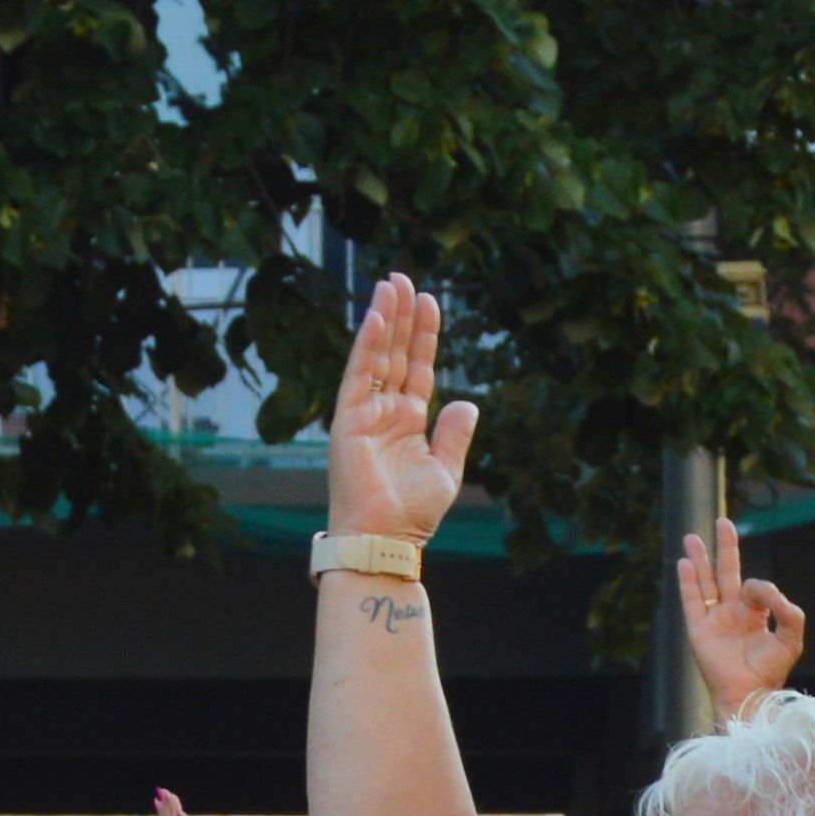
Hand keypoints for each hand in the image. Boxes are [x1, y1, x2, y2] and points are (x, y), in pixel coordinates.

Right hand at [325, 274, 477, 553]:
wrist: (386, 538)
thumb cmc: (413, 514)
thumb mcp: (445, 470)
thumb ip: (454, 435)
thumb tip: (467, 401)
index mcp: (408, 421)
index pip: (417, 367)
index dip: (423, 335)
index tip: (429, 301)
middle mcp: (385, 411)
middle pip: (395, 353)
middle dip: (400, 316)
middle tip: (403, 278)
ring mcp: (364, 413)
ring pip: (376, 356)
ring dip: (383, 319)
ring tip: (391, 284)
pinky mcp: (347, 420)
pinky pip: (358, 375)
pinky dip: (366, 346)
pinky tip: (376, 318)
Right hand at [676, 514, 805, 711]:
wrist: (749, 694)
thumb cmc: (770, 672)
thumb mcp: (790, 639)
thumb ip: (790, 613)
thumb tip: (775, 593)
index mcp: (753, 614)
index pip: (754, 587)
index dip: (762, 588)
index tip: (770, 600)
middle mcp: (732, 613)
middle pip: (726, 572)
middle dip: (726, 548)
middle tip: (723, 522)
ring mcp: (713, 620)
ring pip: (705, 582)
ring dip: (700, 559)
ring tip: (692, 536)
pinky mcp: (699, 630)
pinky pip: (691, 601)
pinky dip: (687, 582)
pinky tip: (684, 563)